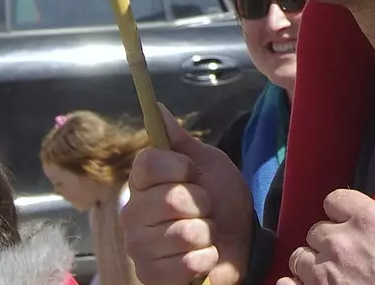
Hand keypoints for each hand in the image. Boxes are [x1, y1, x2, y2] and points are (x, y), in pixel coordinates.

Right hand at [121, 104, 255, 284]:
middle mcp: (133, 214)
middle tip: (204, 209)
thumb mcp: (208, 163)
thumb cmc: (222, 200)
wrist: (241, 241)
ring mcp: (140, 249)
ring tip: (205, 235)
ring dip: (207, 233)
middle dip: (202, 204)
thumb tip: (157, 107)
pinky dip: (206, 259)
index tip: (194, 172)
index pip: (148, 163)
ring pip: (182, 233)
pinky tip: (204, 257)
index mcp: (143, 183)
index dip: (179, 167)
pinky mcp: (151, 277)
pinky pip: (186, 263)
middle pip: (170, 198)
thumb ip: (180, 141)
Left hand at [278, 190, 374, 284]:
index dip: (343, 210)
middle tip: (345, 255)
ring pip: (299, 257)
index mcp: (372, 220)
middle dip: (328, 241)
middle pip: (316, 230)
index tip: (352, 222)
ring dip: (312, 264)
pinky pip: (287, 284)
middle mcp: (341, 243)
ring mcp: (323, 274)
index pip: (336, 199)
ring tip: (329, 275)